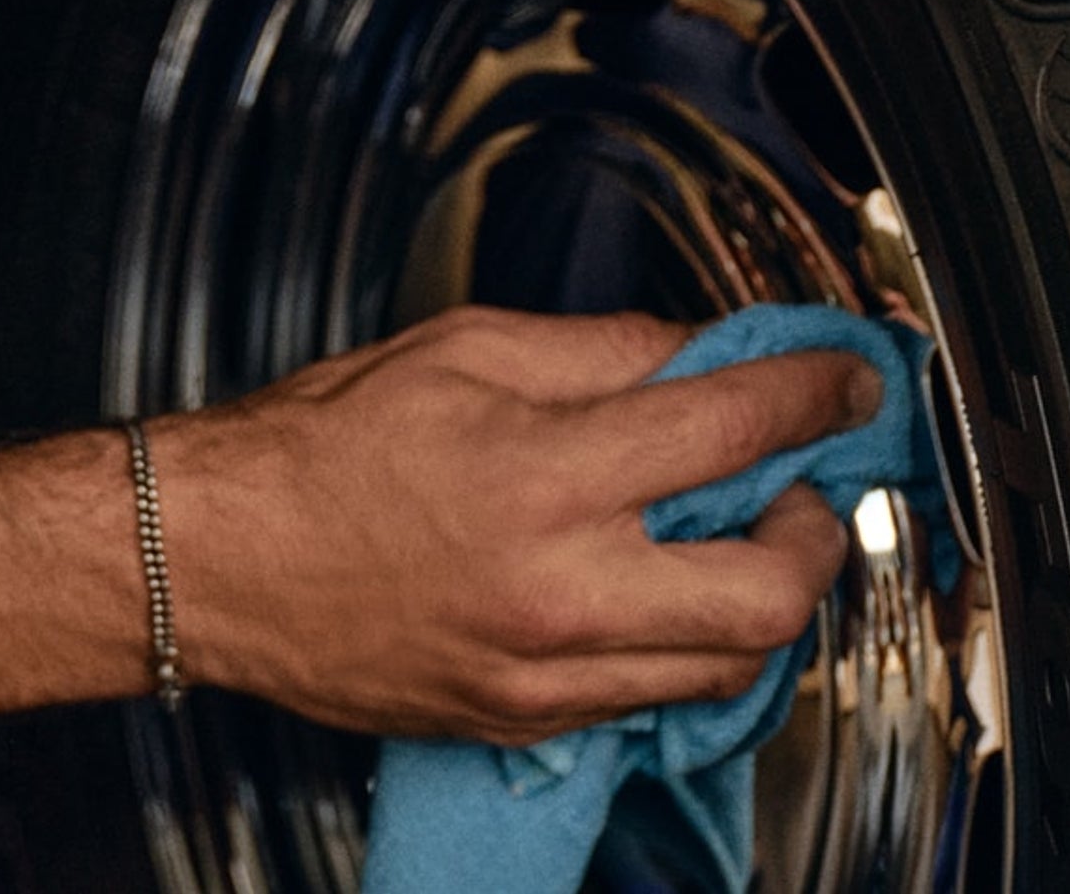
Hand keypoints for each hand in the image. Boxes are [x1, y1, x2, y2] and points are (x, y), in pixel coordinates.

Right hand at [164, 308, 864, 740]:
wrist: (223, 558)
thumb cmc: (319, 447)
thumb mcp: (457, 347)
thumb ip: (593, 350)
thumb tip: (694, 355)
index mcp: (543, 473)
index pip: (729, 430)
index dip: (812, 395)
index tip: (847, 380)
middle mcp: (562, 586)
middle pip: (768, 590)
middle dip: (815, 533)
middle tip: (801, 487)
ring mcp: (550, 670)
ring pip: (731, 666)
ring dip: (762, 598)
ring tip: (734, 540)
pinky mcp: (531, 722)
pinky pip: (657, 701)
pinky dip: (687, 648)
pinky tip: (660, 593)